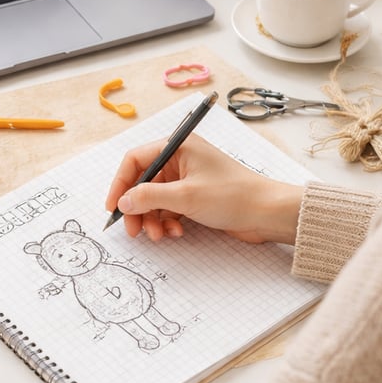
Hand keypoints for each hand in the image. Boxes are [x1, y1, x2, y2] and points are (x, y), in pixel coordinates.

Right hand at [104, 134, 302, 243]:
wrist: (268, 213)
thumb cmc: (232, 196)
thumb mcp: (185, 197)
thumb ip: (148, 197)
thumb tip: (122, 202)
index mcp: (178, 146)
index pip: (136, 160)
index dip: (120, 183)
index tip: (113, 208)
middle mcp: (180, 159)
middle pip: (143, 182)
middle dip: (137, 208)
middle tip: (134, 231)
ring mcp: (187, 178)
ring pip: (155, 199)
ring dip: (152, 218)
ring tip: (159, 235)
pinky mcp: (195, 196)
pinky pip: (169, 208)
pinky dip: (167, 221)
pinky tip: (175, 232)